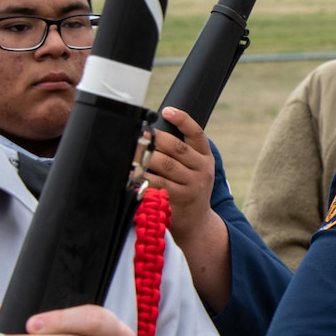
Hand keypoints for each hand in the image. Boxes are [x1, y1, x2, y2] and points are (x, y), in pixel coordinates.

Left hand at [147, 107, 231, 310]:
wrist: (197, 225)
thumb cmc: (189, 190)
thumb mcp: (196, 170)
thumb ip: (182, 153)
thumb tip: (152, 132)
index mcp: (206, 159)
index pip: (197, 134)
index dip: (182, 120)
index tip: (167, 110)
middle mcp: (201, 171)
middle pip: (175, 148)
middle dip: (154, 139)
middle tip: (139, 133)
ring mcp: (190, 187)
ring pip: (163, 165)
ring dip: (144, 156)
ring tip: (130, 150)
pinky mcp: (176, 201)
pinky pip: (155, 184)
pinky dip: (141, 177)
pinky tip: (131, 172)